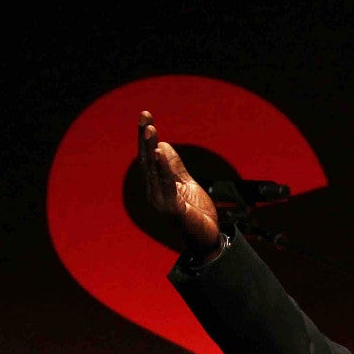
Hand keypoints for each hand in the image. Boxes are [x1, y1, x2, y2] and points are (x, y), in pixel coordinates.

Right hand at [137, 111, 221, 257]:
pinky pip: (166, 184)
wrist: (208, 237)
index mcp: (157, 185)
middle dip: (145, 138)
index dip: (146, 137)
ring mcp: (161, 201)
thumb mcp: (186, 183)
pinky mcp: (172, 208)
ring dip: (151, 148)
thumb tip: (162, 145)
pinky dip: (163, 168)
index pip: (149, 157)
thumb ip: (174, 167)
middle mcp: (154, 192)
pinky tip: (159, 153)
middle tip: (145, 117)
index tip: (146, 116)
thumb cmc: (196, 212)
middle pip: (147, 160)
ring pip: (154, 170)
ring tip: (150, 130)